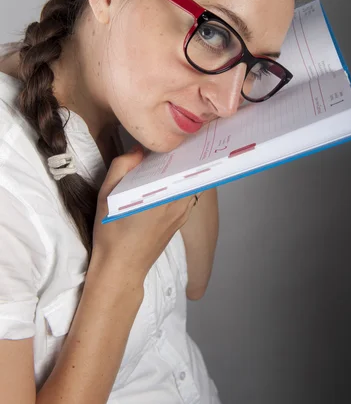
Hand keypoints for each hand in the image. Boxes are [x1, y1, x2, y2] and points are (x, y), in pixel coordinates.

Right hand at [90, 147, 195, 283]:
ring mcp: (183, 213)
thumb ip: (122, 166)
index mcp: (163, 193)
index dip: (180, 147)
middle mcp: (179, 202)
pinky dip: (181, 184)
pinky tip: (169, 179)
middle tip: (173, 142)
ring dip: (183, 171)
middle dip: (182, 156)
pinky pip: (187, 195)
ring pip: (190, 183)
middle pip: (188, 171)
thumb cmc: (111, 231)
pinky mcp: (182, 221)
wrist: (121, 268)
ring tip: (172, 157)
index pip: (181, 162)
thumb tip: (139, 150)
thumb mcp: (107, 195)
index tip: (175, 135)